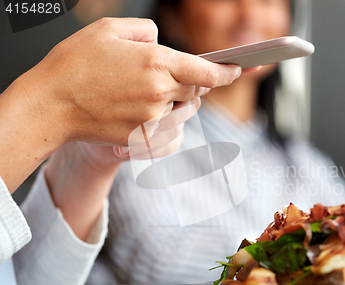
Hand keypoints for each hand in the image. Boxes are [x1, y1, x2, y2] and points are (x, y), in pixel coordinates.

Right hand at [0, 17, 241, 191]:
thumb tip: (162, 43)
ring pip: (182, 111)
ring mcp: (152, 119)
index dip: (227, 72)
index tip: (238, 70)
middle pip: (197, 92)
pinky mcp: (143, 138)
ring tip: (145, 93)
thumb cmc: (74, 64)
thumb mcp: (109, 29)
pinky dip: (160, 120)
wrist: (50, 104)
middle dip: (192, 83)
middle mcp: (160, 93)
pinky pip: (167, 130)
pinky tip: (137, 111)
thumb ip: (145, 31)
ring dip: (175, 102)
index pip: (208, 72)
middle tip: (168, 76)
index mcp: (156, 63)